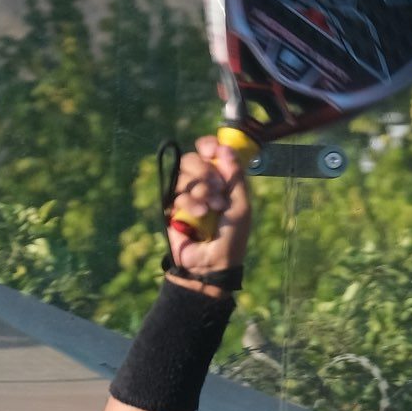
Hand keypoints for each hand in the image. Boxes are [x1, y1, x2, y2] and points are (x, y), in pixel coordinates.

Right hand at [165, 136, 249, 290]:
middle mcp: (200, 185)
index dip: (208, 146)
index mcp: (219, 180)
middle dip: (205, 171)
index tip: (210, 148)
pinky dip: (190, 203)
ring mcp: (184, 196)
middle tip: (217, 188)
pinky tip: (200, 215)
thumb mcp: (241, 206)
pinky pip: (176, 194)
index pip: (208, 152)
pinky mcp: (170, 210)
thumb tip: (225, 147)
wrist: (211, 264)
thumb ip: (235, 176)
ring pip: (182, 175)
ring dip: (200, 190)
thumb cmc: (231, 238)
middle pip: (191, 159)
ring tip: (211, 209)